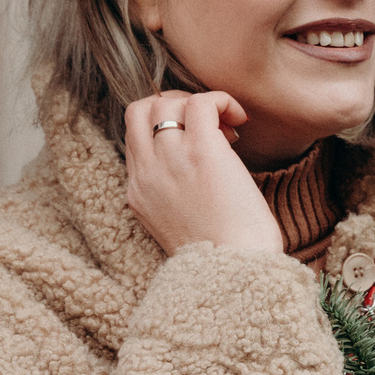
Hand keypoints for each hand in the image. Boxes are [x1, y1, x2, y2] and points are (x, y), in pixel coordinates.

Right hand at [123, 90, 284, 255]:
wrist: (233, 272)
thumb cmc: (221, 255)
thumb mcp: (176, 226)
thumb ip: (171, 195)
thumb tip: (195, 169)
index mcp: (137, 192)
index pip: (135, 138)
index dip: (165, 128)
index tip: (195, 142)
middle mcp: (147, 172)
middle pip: (139, 110)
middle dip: (172, 104)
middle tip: (205, 122)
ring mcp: (171, 159)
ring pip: (167, 101)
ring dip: (199, 103)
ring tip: (227, 126)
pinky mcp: (203, 151)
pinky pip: (202, 103)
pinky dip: (222, 101)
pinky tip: (240, 120)